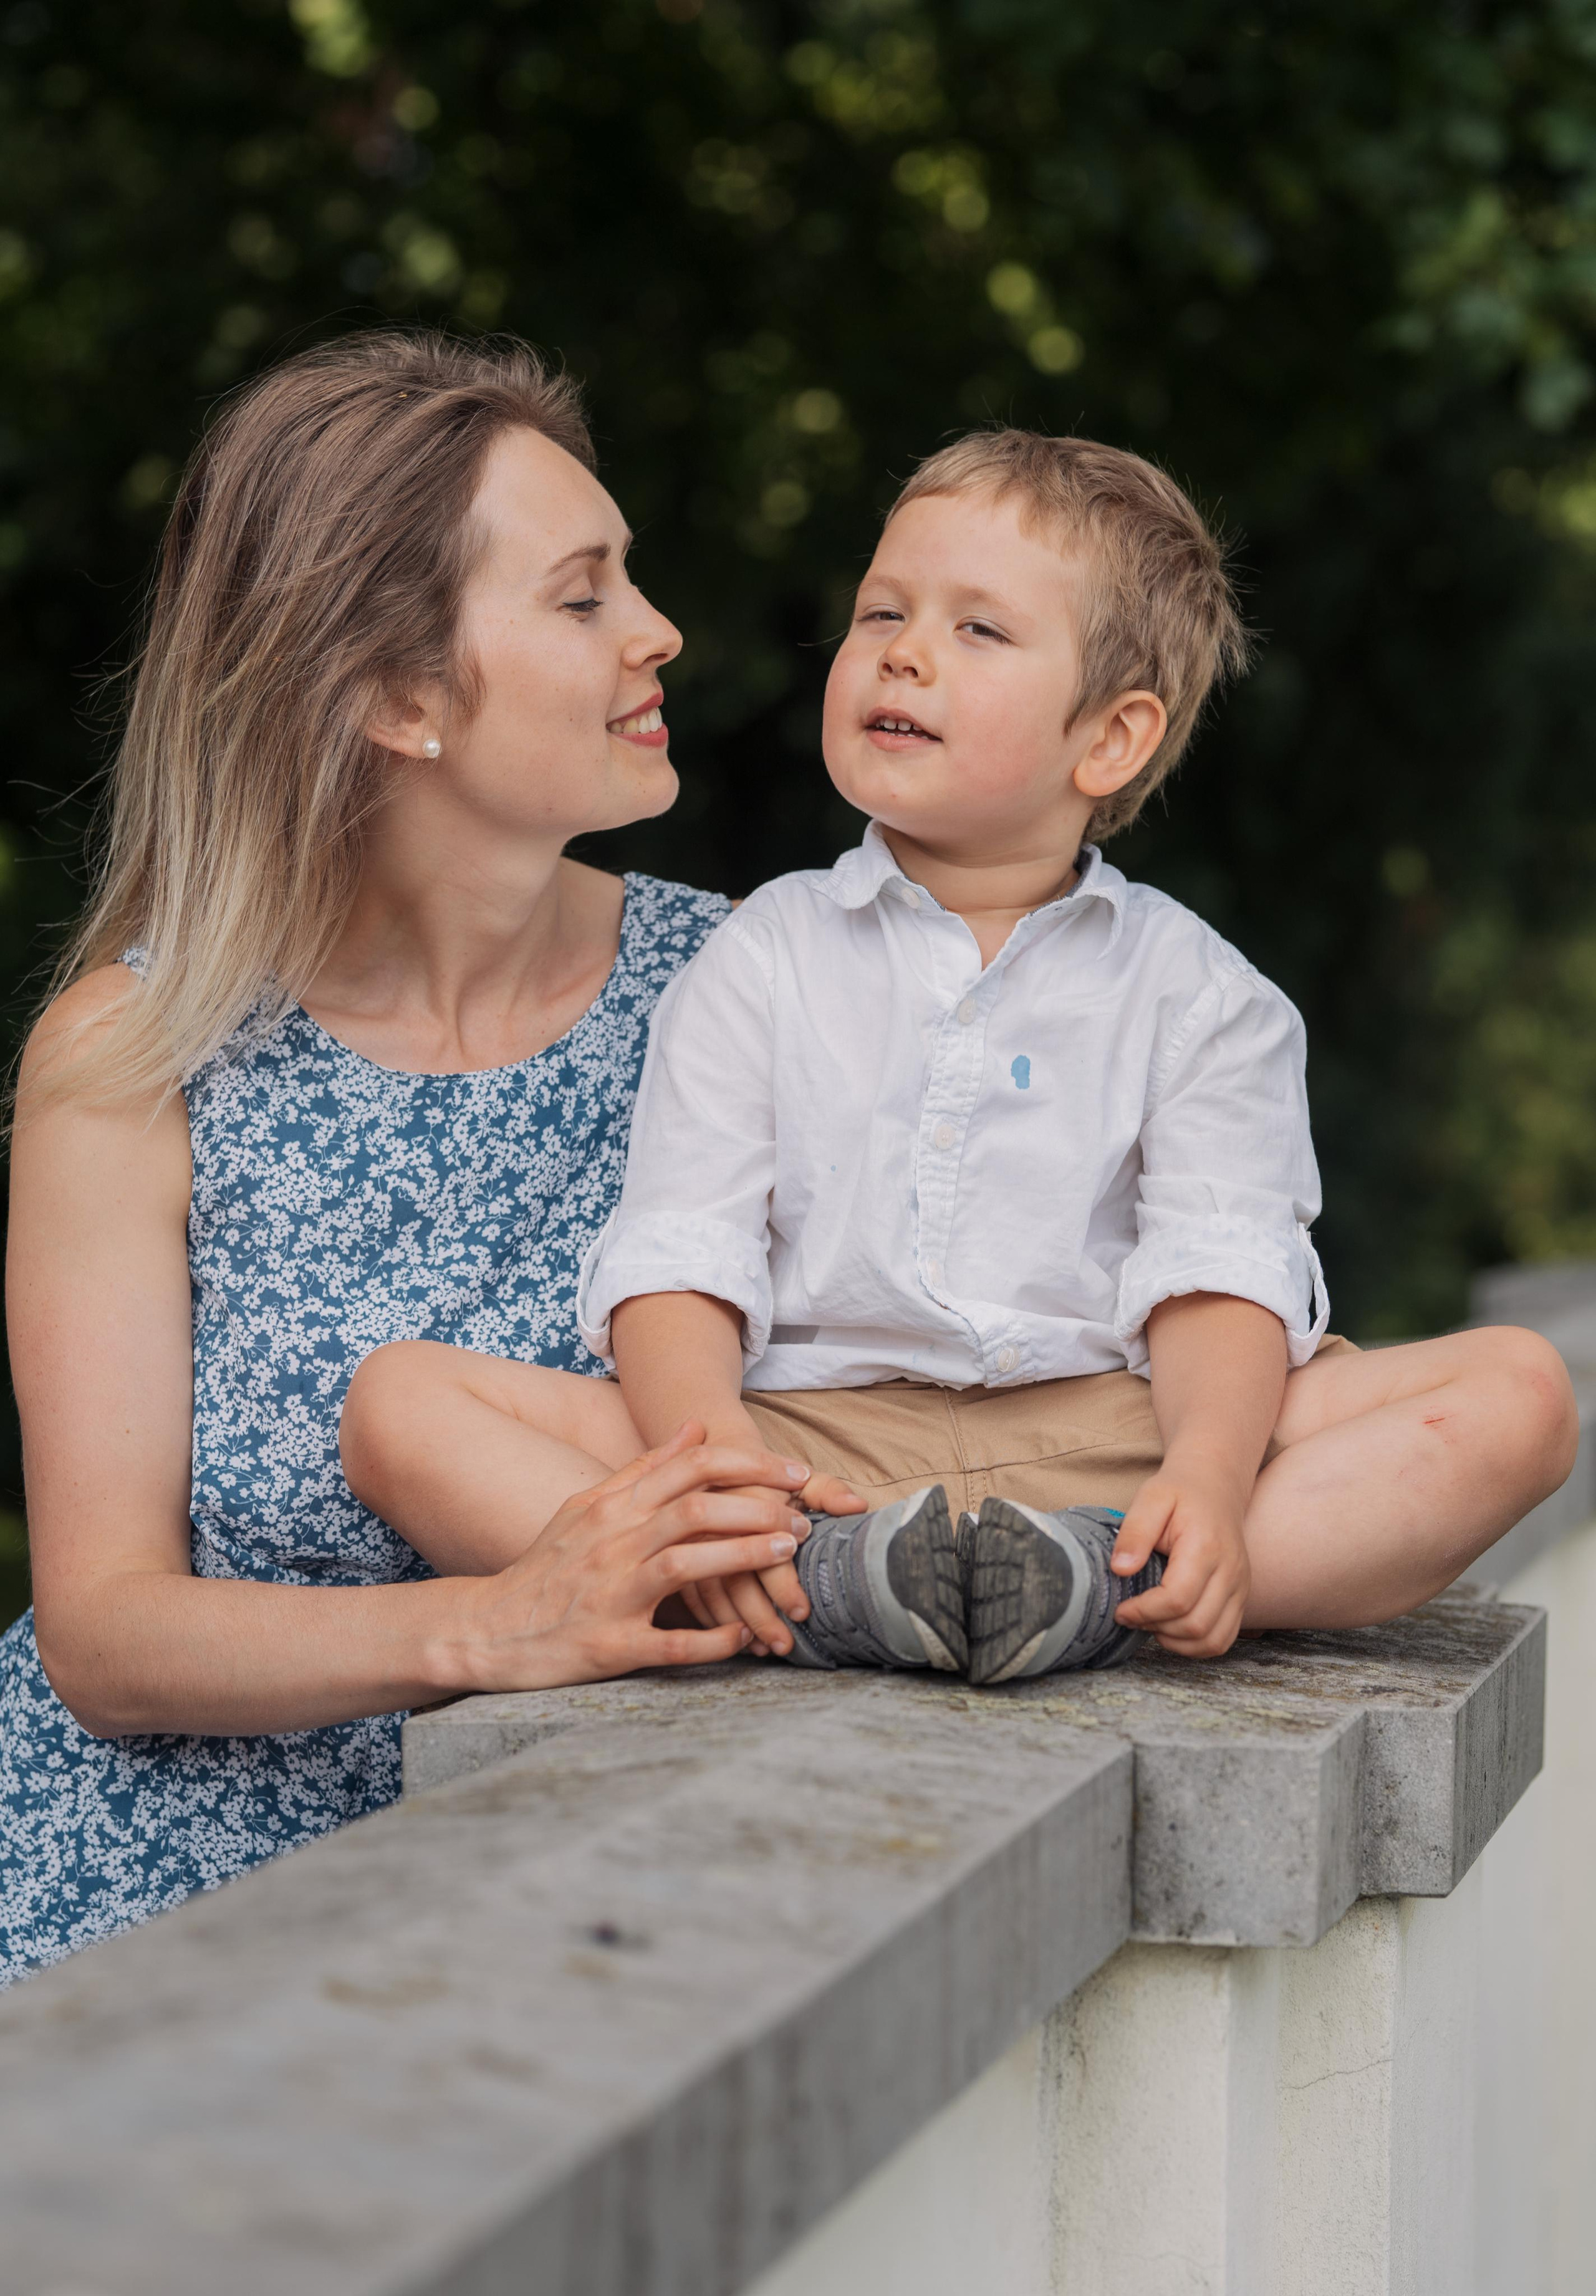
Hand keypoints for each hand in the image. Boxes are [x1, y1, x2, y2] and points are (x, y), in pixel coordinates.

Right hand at [463, 1423, 812, 1687]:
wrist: (487, 1628)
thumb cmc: (548, 1567)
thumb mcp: (588, 1507)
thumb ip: (645, 1468)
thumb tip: (695, 1427)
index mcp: (613, 1507)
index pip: (691, 1468)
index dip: (752, 1466)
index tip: (797, 1475)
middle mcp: (614, 1543)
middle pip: (696, 1510)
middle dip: (760, 1511)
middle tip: (804, 1524)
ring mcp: (612, 1595)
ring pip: (687, 1566)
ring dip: (746, 1560)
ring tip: (788, 1559)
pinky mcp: (611, 1645)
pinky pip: (671, 1641)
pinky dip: (713, 1639)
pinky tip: (746, 1636)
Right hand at [679, 1470, 865, 1657]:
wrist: (716, 1463)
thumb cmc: (768, 1477)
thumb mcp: (800, 1479)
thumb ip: (829, 1492)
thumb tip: (857, 1508)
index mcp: (745, 1496)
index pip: (765, 1550)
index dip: (784, 1584)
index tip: (802, 1610)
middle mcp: (712, 1519)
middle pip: (735, 1577)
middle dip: (761, 1615)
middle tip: (785, 1644)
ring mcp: (688, 1539)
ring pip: (711, 1591)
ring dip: (738, 1624)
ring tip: (765, 1649)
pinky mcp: (676, 1554)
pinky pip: (692, 1596)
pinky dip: (715, 1621)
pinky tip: (737, 1639)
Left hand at [1107, 1464, 1250, 1657]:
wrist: (1215, 1487)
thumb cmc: (1180, 1493)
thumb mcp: (1151, 1498)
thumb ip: (1135, 1532)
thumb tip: (1120, 1569)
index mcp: (1207, 1548)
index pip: (1178, 1599)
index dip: (1145, 1612)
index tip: (1121, 1609)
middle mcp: (1231, 1572)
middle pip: (1196, 1625)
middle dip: (1156, 1628)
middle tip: (1131, 1616)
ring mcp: (1240, 1588)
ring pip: (1212, 1640)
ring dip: (1176, 1642)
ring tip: (1150, 1623)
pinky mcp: (1241, 1598)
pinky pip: (1223, 1638)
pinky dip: (1195, 1645)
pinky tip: (1171, 1629)